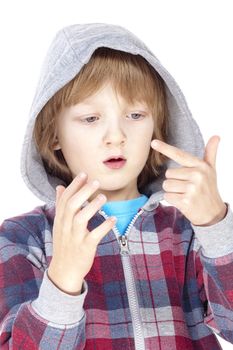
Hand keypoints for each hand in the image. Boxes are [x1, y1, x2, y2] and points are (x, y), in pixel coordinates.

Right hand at [48, 173, 115, 294]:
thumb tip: (60, 187)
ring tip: (103, 197)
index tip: (84, 174)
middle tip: (96, 181)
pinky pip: (94, 236)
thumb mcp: (59, 224)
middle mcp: (65, 227)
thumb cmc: (64, 244)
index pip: (65, 199)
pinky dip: (104, 227)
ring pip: (81, 219)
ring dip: (92, 207)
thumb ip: (60, 205)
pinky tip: (114, 219)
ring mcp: (74, 238)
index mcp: (60, 220)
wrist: (63, 272)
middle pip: (72, 206)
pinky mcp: (85, 248)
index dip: (74, 185)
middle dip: (83, 192)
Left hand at [151, 135, 226, 225]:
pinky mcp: (185, 200)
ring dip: (172, 191)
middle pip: (168, 174)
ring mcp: (191, 188)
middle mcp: (197, 175)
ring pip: (166, 185)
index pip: (179, 155)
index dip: (165, 148)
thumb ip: (211, 153)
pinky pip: (167, 196)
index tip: (153, 142)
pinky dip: (172, 200)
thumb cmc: (209, 189)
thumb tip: (216, 136)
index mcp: (200, 166)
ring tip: (185, 194)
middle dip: (174, 181)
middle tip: (187, 188)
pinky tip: (183, 201)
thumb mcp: (211, 170)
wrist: (213, 213)